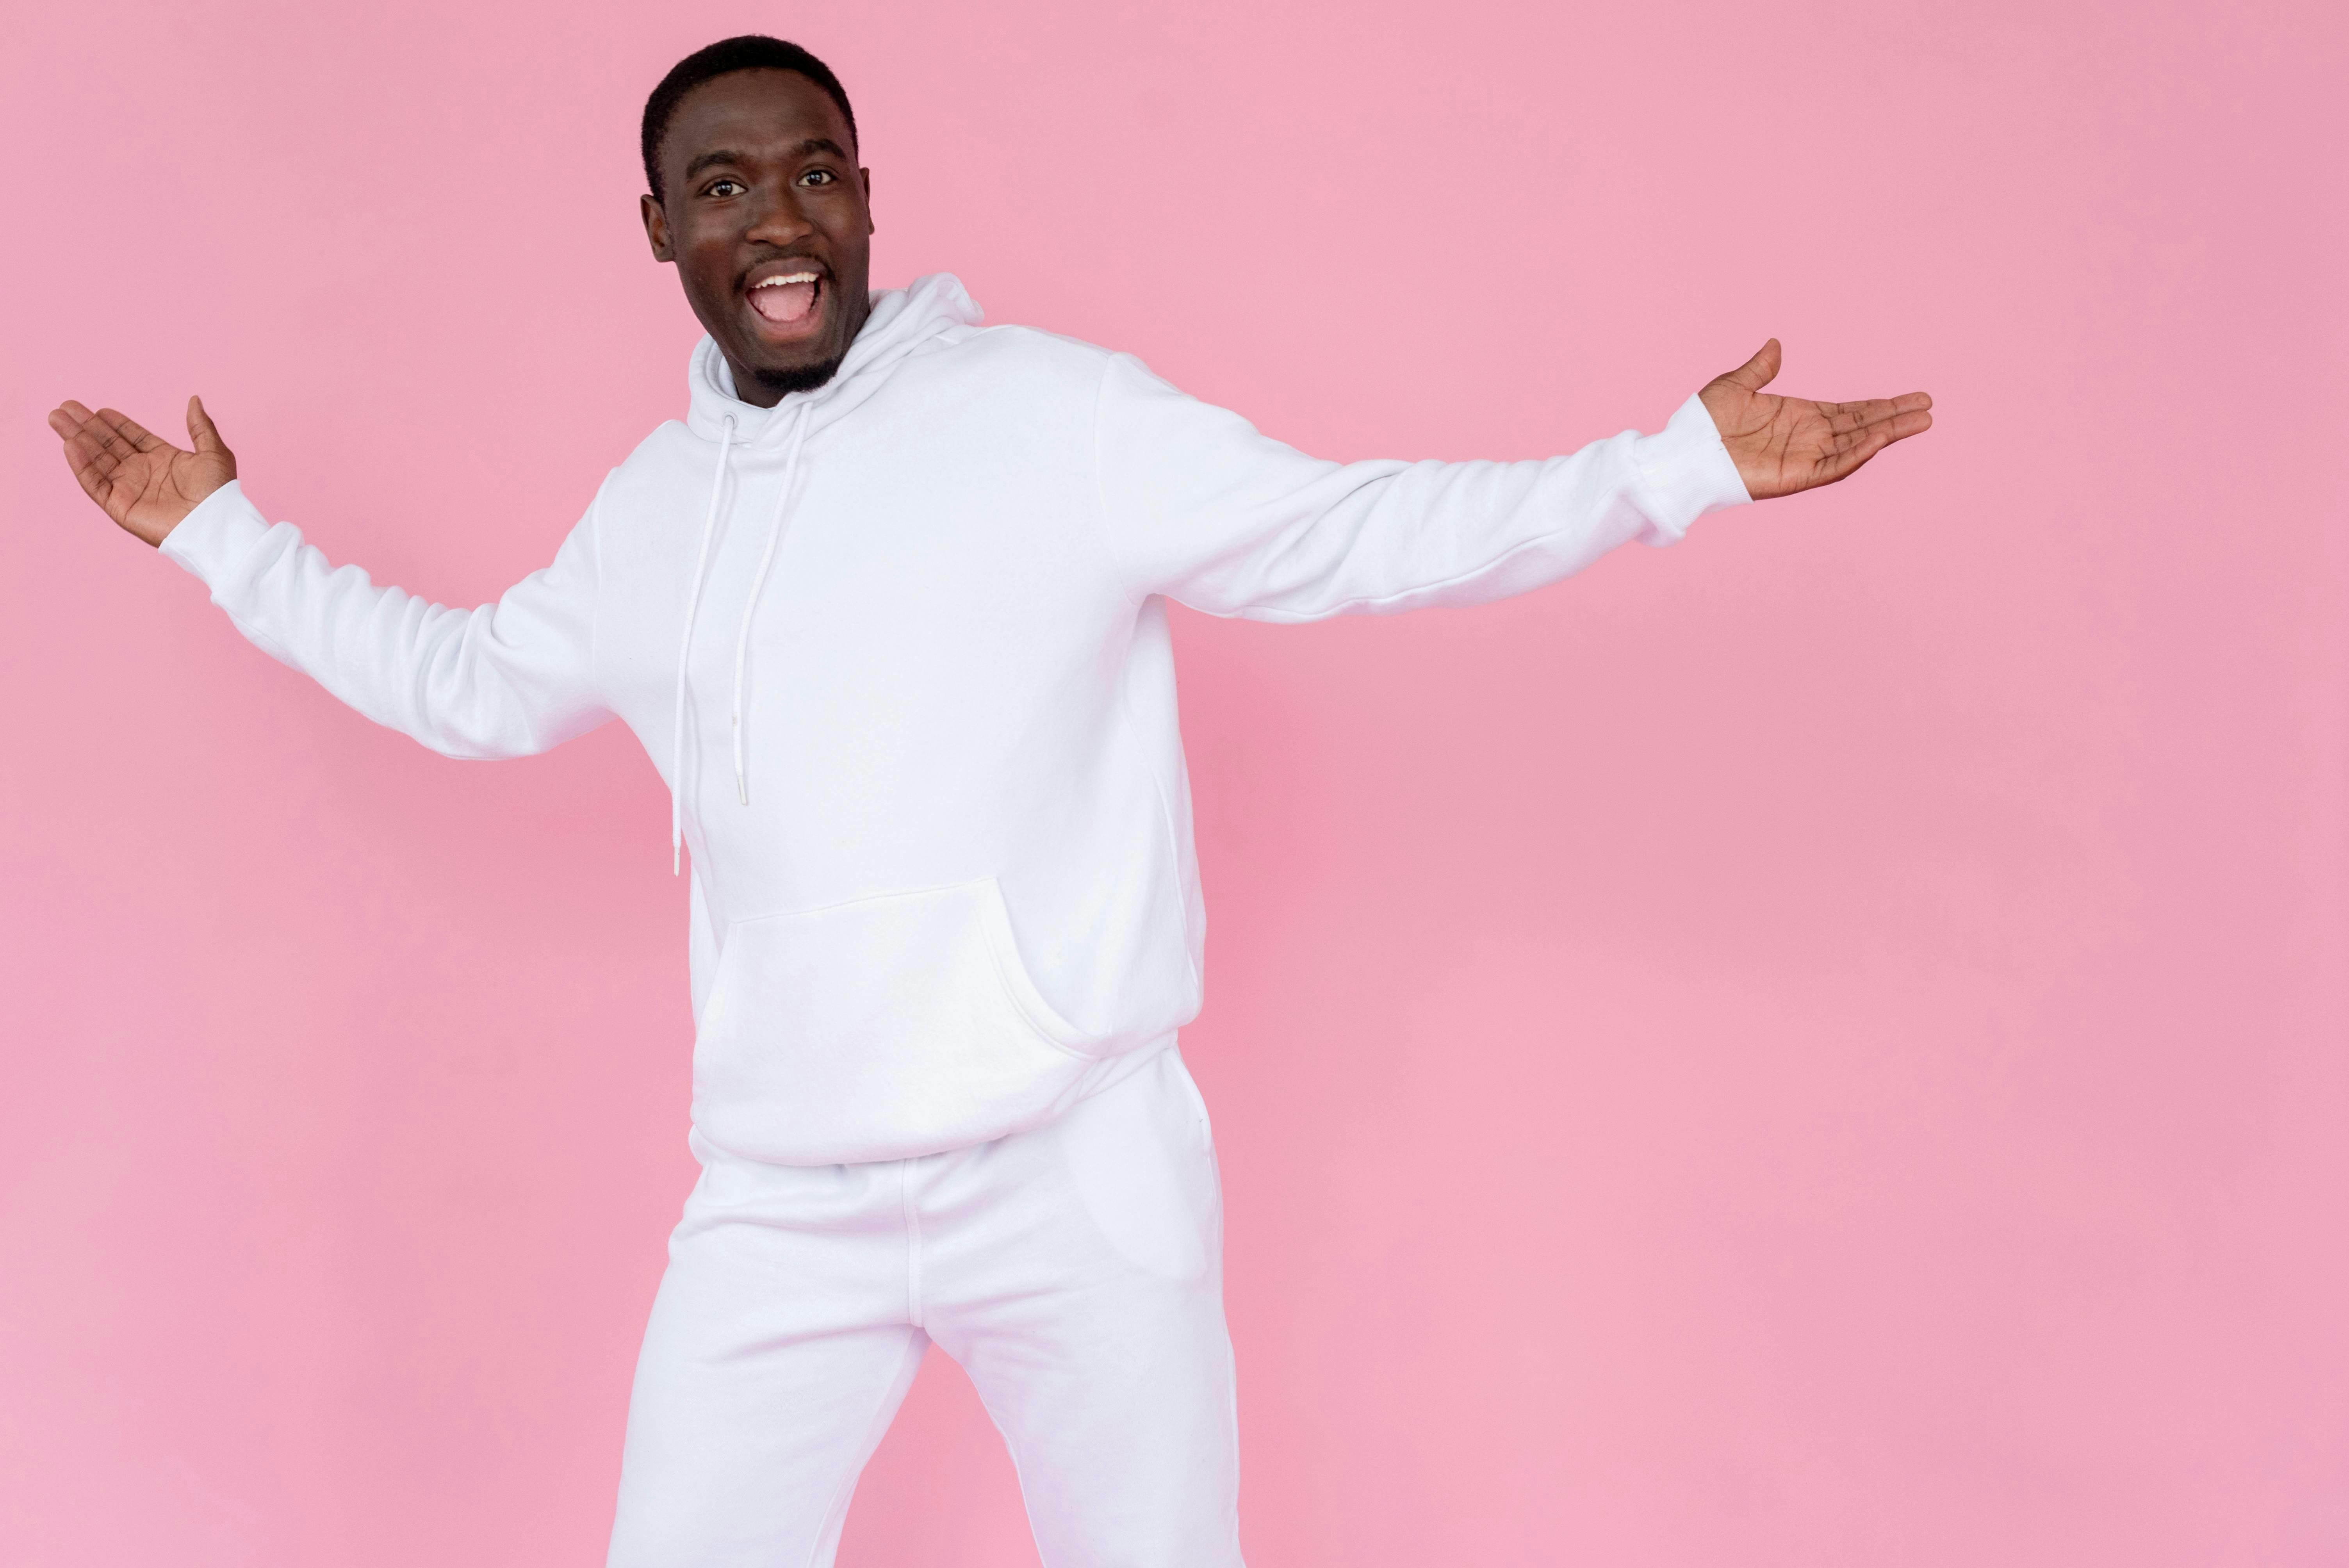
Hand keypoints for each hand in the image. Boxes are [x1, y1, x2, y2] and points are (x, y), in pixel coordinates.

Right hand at [47, 396, 236, 546]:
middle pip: (108, 445)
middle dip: (86, 426)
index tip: (99, 409)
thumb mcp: (214, 452)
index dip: (115, 423)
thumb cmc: (220, 493)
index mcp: (164, 460)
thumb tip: (194, 399)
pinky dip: (81, 465)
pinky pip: (96, 483)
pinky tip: (70, 445)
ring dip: (76, 438)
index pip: (132, 437)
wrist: (216, 525)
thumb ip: (200, 426)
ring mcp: (130, 490)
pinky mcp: (120, 507)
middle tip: (65, 406)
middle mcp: (144, 474)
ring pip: (96, 459)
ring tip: (56, 418)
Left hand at [1698, 341, 1930, 500]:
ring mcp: (1803, 458)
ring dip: (1887, 433)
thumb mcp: (1735, 385)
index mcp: (1799, 417)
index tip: (1910, 398)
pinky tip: (1881, 439)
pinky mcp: (1794, 477)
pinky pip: (1833, 466)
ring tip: (1921, 421)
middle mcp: (1807, 438)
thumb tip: (1774, 344)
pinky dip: (1857, 453)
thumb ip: (1760, 368)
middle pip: (1861, 426)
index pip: (1850, 412)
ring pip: (1855, 446)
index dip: (1879, 405)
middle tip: (1929, 407)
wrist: (1684, 452)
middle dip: (1895, 417)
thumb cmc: (1703, 422)